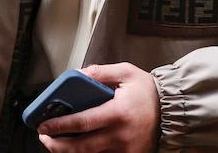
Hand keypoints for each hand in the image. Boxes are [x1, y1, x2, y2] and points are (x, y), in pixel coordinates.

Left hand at [37, 62, 159, 152]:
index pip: (82, 122)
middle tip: (44, 138)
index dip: (59, 125)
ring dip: (69, 152)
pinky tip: (76, 148)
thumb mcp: (126, 72)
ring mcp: (125, 150)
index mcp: (118, 112)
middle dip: (57, 145)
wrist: (174, 111)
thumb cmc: (149, 92)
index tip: (43, 125)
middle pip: (81, 147)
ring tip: (55, 143)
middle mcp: (120, 135)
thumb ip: (100, 72)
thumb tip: (76, 74)